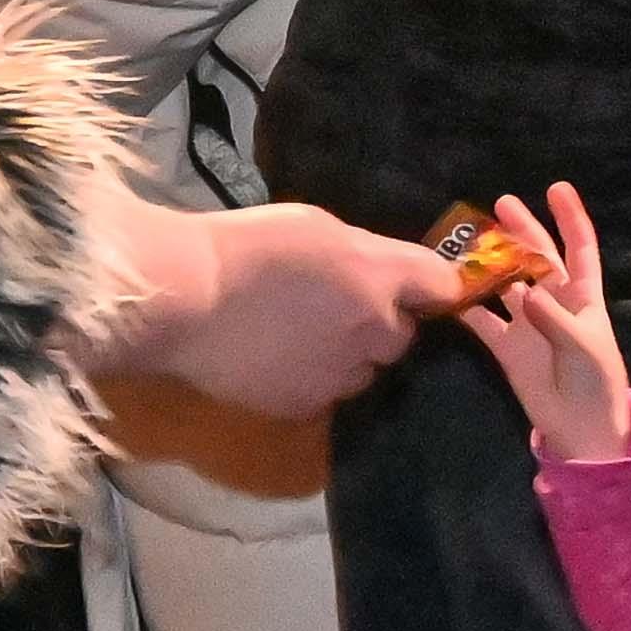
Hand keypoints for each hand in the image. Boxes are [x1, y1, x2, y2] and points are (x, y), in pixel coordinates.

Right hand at [99, 195, 459, 414]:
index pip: (443, 286)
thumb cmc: (244, 246)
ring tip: (303, 338)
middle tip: (338, 308)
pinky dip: (312, 380)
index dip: (431, 286)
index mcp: (379, 276)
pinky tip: (278, 360)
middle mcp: (374, 331)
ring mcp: (342, 375)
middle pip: (404, 336)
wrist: (186, 300)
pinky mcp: (307, 407)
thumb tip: (384, 271)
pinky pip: (327, 394)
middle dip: (382, 323)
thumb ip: (363, 251)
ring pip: (366, 370)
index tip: (415, 287)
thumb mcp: (314, 224)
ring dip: (349, 356)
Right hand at [460, 184, 630, 463]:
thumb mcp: (585, 348)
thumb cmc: (596, 383)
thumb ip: (555, 320)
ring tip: (465, 240)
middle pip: (536, 256)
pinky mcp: (505, 345)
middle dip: (520, 229)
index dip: (570, 218)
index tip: (556, 188)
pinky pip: (482, 318)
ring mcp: (527, 321)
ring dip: (488, 263)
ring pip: (505, 282)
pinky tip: (446, 288)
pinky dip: (465, 305)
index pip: (579, 248)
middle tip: (499, 204)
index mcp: (583, 297)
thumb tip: (526, 294)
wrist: (581, 430)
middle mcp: (553, 302)